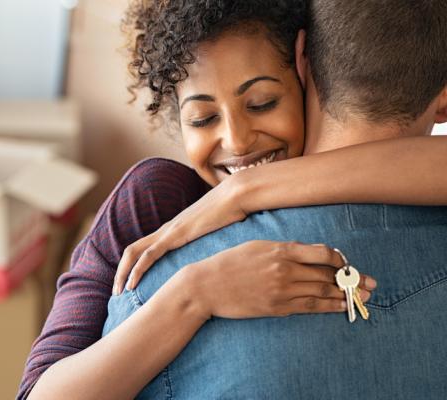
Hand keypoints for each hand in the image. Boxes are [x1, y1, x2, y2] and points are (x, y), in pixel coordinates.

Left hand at [114, 179, 247, 294]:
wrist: (236, 195)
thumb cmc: (232, 213)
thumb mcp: (217, 234)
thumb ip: (211, 245)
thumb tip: (219, 260)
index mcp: (173, 231)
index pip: (143, 249)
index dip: (132, 266)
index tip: (129, 285)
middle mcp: (165, 230)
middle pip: (131, 251)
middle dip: (120, 272)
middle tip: (116, 292)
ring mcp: (169, 231)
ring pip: (134, 252)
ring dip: (123, 273)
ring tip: (118, 292)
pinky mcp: (175, 235)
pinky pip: (149, 254)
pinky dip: (137, 269)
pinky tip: (132, 284)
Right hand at [178, 241, 376, 319]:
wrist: (206, 286)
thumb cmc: (228, 263)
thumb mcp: (256, 246)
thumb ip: (282, 249)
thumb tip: (307, 253)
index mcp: (280, 250)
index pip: (323, 253)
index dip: (341, 259)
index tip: (348, 263)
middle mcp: (285, 269)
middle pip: (328, 274)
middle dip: (352, 279)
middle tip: (371, 283)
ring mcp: (282, 290)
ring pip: (323, 292)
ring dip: (347, 295)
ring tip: (363, 296)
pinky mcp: (277, 307)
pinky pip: (310, 307)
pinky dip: (329, 307)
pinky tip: (342, 307)